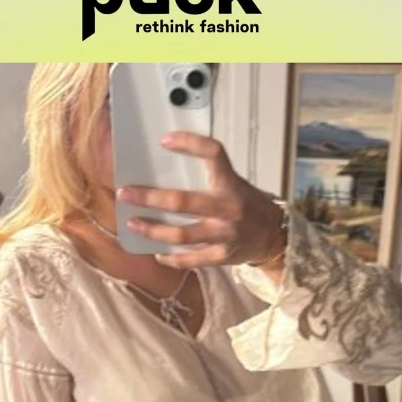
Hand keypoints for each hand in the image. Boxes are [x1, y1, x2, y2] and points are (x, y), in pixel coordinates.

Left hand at [115, 132, 285, 269]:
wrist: (275, 237)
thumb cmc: (250, 206)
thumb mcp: (236, 185)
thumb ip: (210, 180)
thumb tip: (168, 173)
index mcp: (231, 185)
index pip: (213, 155)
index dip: (190, 144)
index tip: (166, 140)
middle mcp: (227, 209)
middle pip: (183, 202)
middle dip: (150, 198)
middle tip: (126, 193)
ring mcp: (224, 234)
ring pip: (181, 234)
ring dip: (153, 230)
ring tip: (133, 224)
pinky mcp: (222, 256)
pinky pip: (191, 260)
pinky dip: (172, 258)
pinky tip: (158, 254)